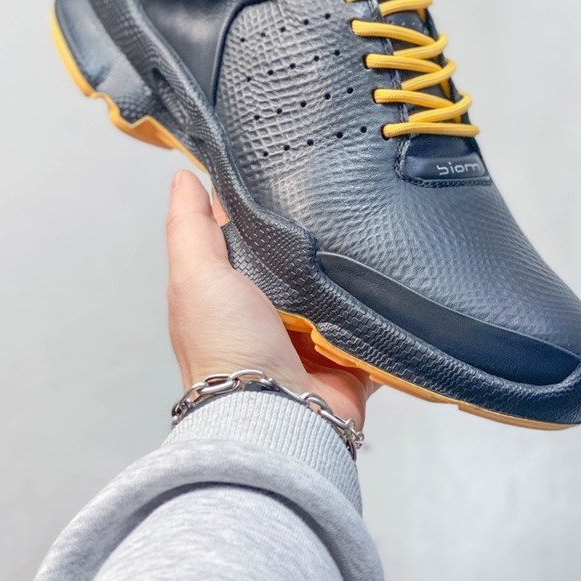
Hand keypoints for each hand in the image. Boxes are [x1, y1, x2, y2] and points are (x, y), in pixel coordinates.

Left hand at [166, 170, 374, 430]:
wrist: (276, 416)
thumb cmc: (226, 347)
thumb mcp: (196, 276)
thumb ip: (189, 227)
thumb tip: (183, 177)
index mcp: (230, 292)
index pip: (246, 235)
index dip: (257, 204)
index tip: (281, 163)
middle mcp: (269, 313)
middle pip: (297, 260)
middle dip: (315, 233)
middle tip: (342, 191)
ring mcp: (310, 336)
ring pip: (338, 287)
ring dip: (352, 269)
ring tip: (376, 225)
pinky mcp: (348, 356)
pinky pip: (372, 322)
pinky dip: (382, 307)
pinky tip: (397, 276)